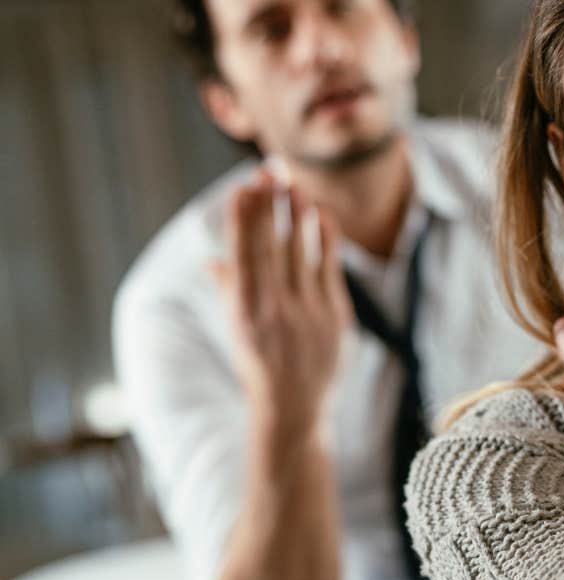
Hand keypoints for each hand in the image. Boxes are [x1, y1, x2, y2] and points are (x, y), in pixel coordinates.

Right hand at [210, 170, 352, 437]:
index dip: (243, 220)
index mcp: (243, 311)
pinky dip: (326, 240)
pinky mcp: (335, 315)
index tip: (243, 188)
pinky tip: (322, 216)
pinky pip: (329, 269)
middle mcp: (273, 309)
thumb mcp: (236, 330)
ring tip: (294, 184)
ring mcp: (307, 312)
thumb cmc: (260, 366)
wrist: (294, 407)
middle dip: (269, 207)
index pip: (243, 255)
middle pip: (271, 247)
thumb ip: (230, 291)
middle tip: (268, 171)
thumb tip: (213, 260)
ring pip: (301, 253)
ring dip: (297, 215)